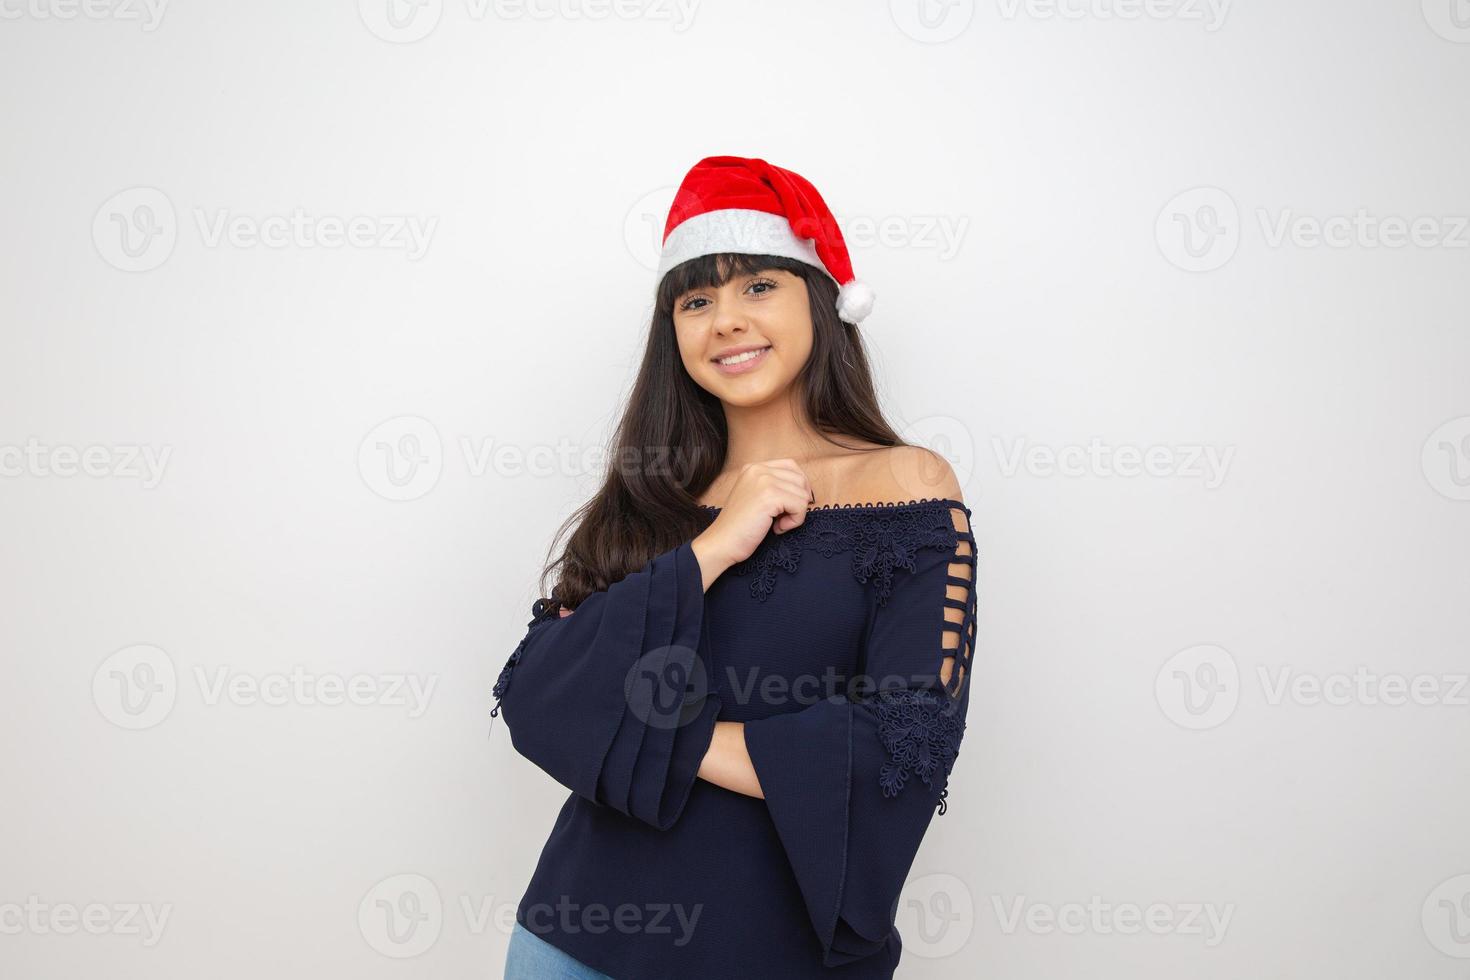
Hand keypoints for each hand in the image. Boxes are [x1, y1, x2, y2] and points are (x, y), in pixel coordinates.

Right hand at [691, 459, 814, 578]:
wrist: (722, 543)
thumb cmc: (740, 527)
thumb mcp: (755, 497)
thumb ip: (774, 487)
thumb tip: (806, 491)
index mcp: (754, 467)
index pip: (792, 466)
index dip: (799, 487)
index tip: (790, 507)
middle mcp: (758, 469)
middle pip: (800, 479)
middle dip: (798, 502)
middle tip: (782, 518)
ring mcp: (763, 481)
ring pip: (803, 494)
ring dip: (796, 514)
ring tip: (777, 524)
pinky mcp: (770, 496)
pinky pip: (800, 506)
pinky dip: (795, 521)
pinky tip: (777, 528)